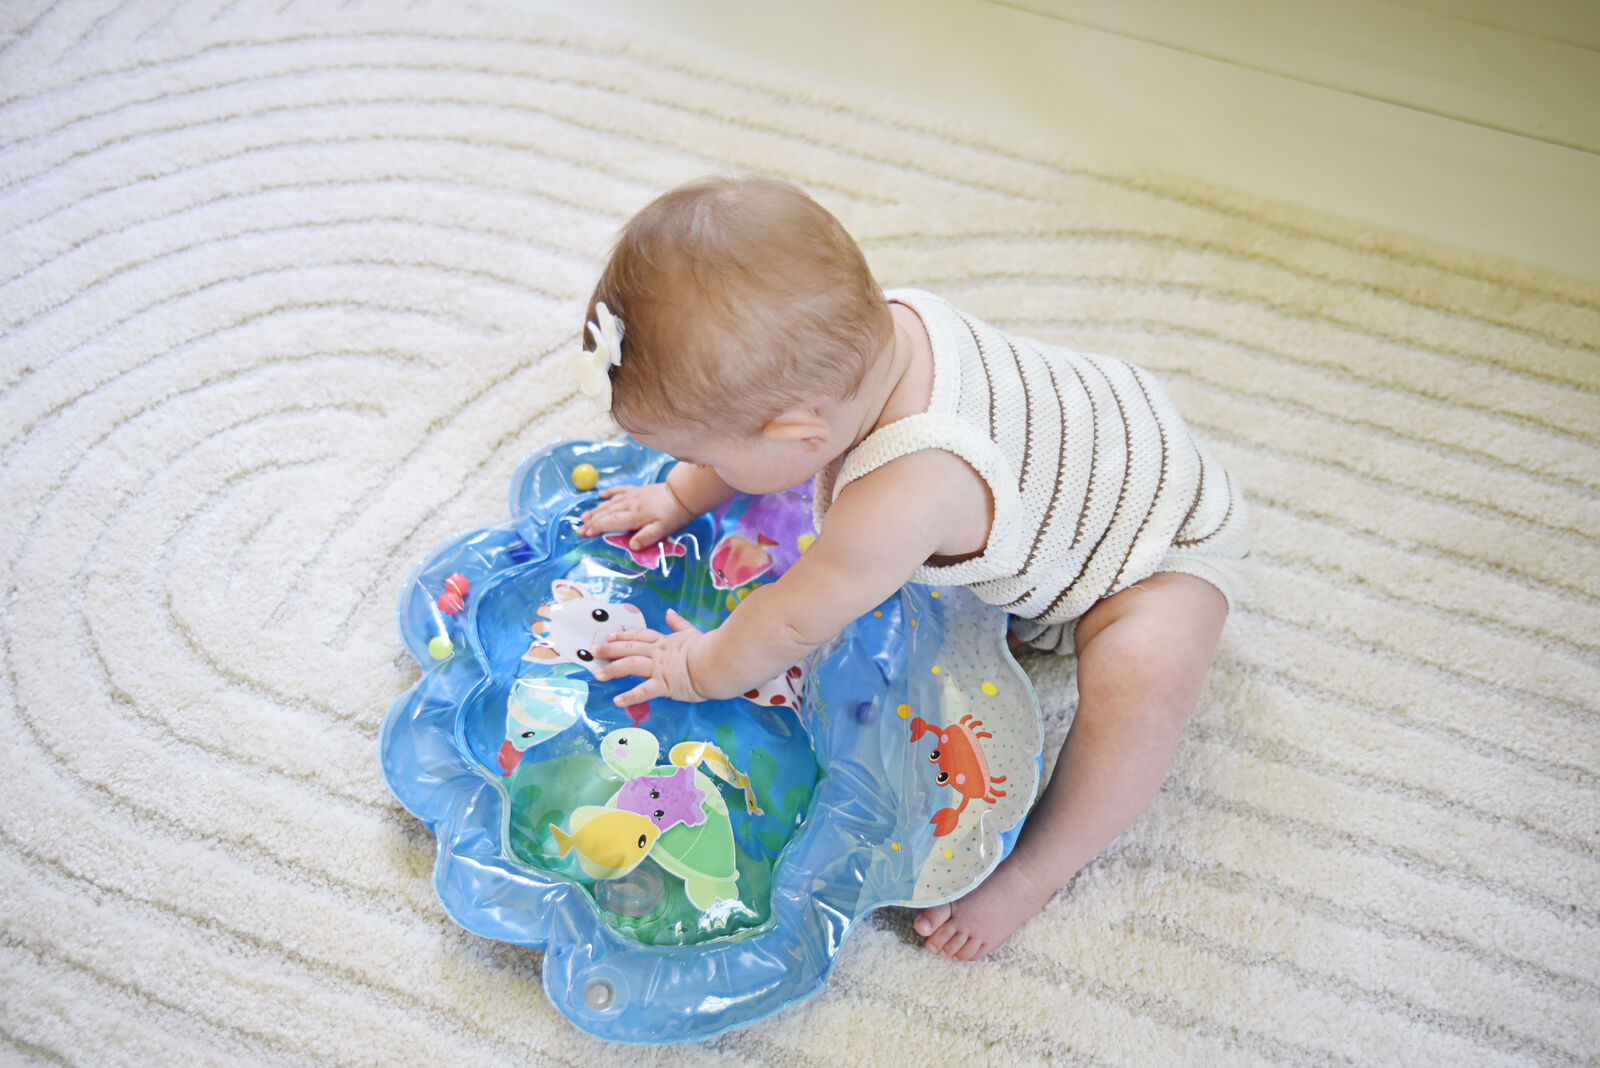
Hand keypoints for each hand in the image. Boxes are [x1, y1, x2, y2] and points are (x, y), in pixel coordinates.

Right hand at [578, 482, 692, 548]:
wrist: (682, 494)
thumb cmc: (673, 515)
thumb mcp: (663, 530)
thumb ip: (647, 538)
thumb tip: (632, 546)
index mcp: (634, 515)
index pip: (610, 522)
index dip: (596, 528)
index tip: (584, 533)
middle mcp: (629, 504)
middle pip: (606, 513)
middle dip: (591, 522)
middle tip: (578, 529)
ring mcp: (632, 495)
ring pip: (609, 503)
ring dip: (595, 510)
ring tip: (583, 517)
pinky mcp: (637, 490)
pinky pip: (619, 490)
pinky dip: (608, 493)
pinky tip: (600, 495)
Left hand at [592, 610, 708, 703]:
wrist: (717, 661)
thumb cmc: (708, 648)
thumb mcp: (691, 632)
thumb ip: (679, 623)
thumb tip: (669, 612)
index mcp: (665, 642)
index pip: (641, 636)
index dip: (624, 635)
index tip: (610, 636)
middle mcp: (658, 653)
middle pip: (630, 648)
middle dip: (610, 649)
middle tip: (593, 650)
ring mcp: (659, 668)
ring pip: (631, 666)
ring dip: (612, 669)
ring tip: (597, 674)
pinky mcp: (664, 684)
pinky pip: (643, 691)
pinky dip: (629, 697)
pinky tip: (617, 701)